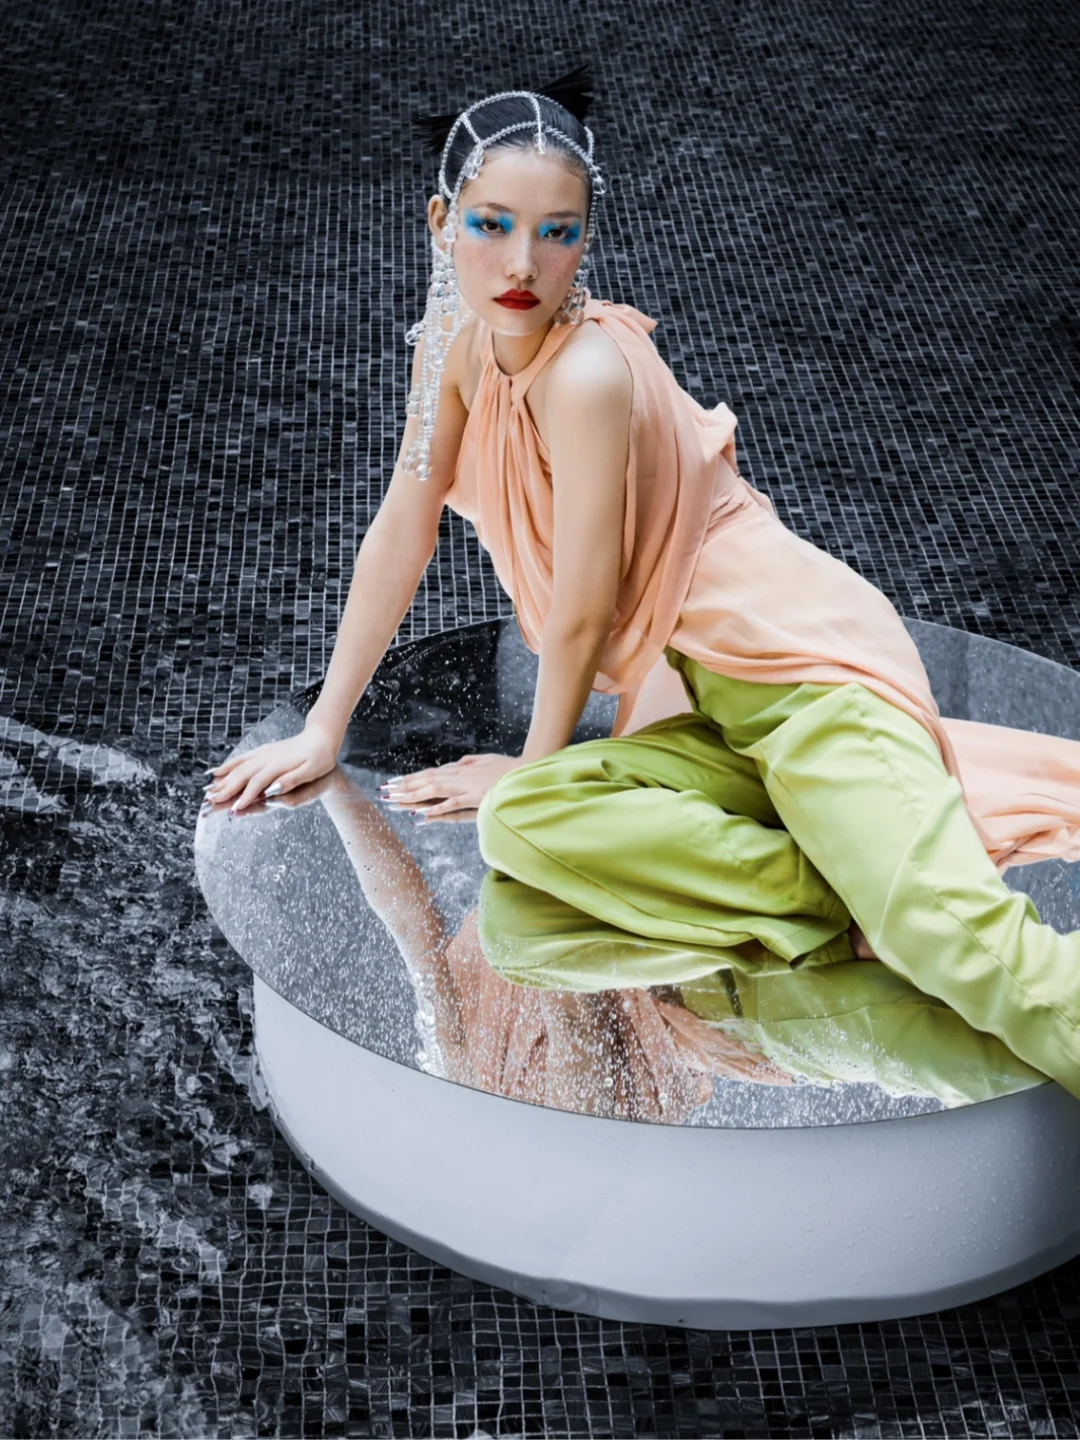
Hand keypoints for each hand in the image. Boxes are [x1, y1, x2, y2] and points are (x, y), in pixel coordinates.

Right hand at [203, 722, 340, 812]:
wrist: (322, 736)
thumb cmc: (320, 757)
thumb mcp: (312, 770)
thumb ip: (291, 780)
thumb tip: (272, 789)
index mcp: (278, 766)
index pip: (257, 784)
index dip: (245, 797)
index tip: (233, 810)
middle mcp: (266, 759)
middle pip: (241, 775)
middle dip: (225, 791)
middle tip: (210, 805)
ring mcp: (263, 754)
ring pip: (238, 767)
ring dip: (222, 780)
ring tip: (208, 792)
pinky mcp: (262, 751)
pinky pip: (241, 759)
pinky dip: (227, 766)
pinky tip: (216, 772)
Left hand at [379, 752, 528, 821]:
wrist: (528, 771)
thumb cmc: (508, 767)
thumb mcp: (485, 760)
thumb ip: (469, 762)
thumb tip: (457, 763)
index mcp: (460, 769)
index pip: (429, 774)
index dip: (410, 778)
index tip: (393, 782)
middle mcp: (459, 776)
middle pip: (426, 781)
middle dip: (403, 786)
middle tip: (384, 791)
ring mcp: (467, 786)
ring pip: (434, 790)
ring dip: (413, 796)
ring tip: (394, 800)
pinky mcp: (476, 796)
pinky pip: (453, 803)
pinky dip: (437, 807)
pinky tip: (422, 813)